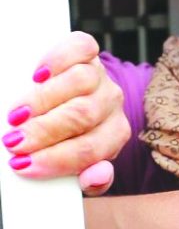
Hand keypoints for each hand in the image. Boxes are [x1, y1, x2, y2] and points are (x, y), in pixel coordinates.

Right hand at [2, 32, 130, 195]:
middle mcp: (111, 104)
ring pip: (81, 81)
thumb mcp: (78, 164)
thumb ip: (90, 179)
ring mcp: (100, 76)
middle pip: (83, 115)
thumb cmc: (71, 137)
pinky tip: (39, 74)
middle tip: (14, 142)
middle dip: (45, 131)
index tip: (23, 165)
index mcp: (114, 134)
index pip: (91, 149)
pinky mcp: (89, 53)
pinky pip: (82, 49)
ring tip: (17, 114)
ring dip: (44, 99)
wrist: (72, 100)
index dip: (56, 158)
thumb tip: (95, 177)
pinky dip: (59, 59)